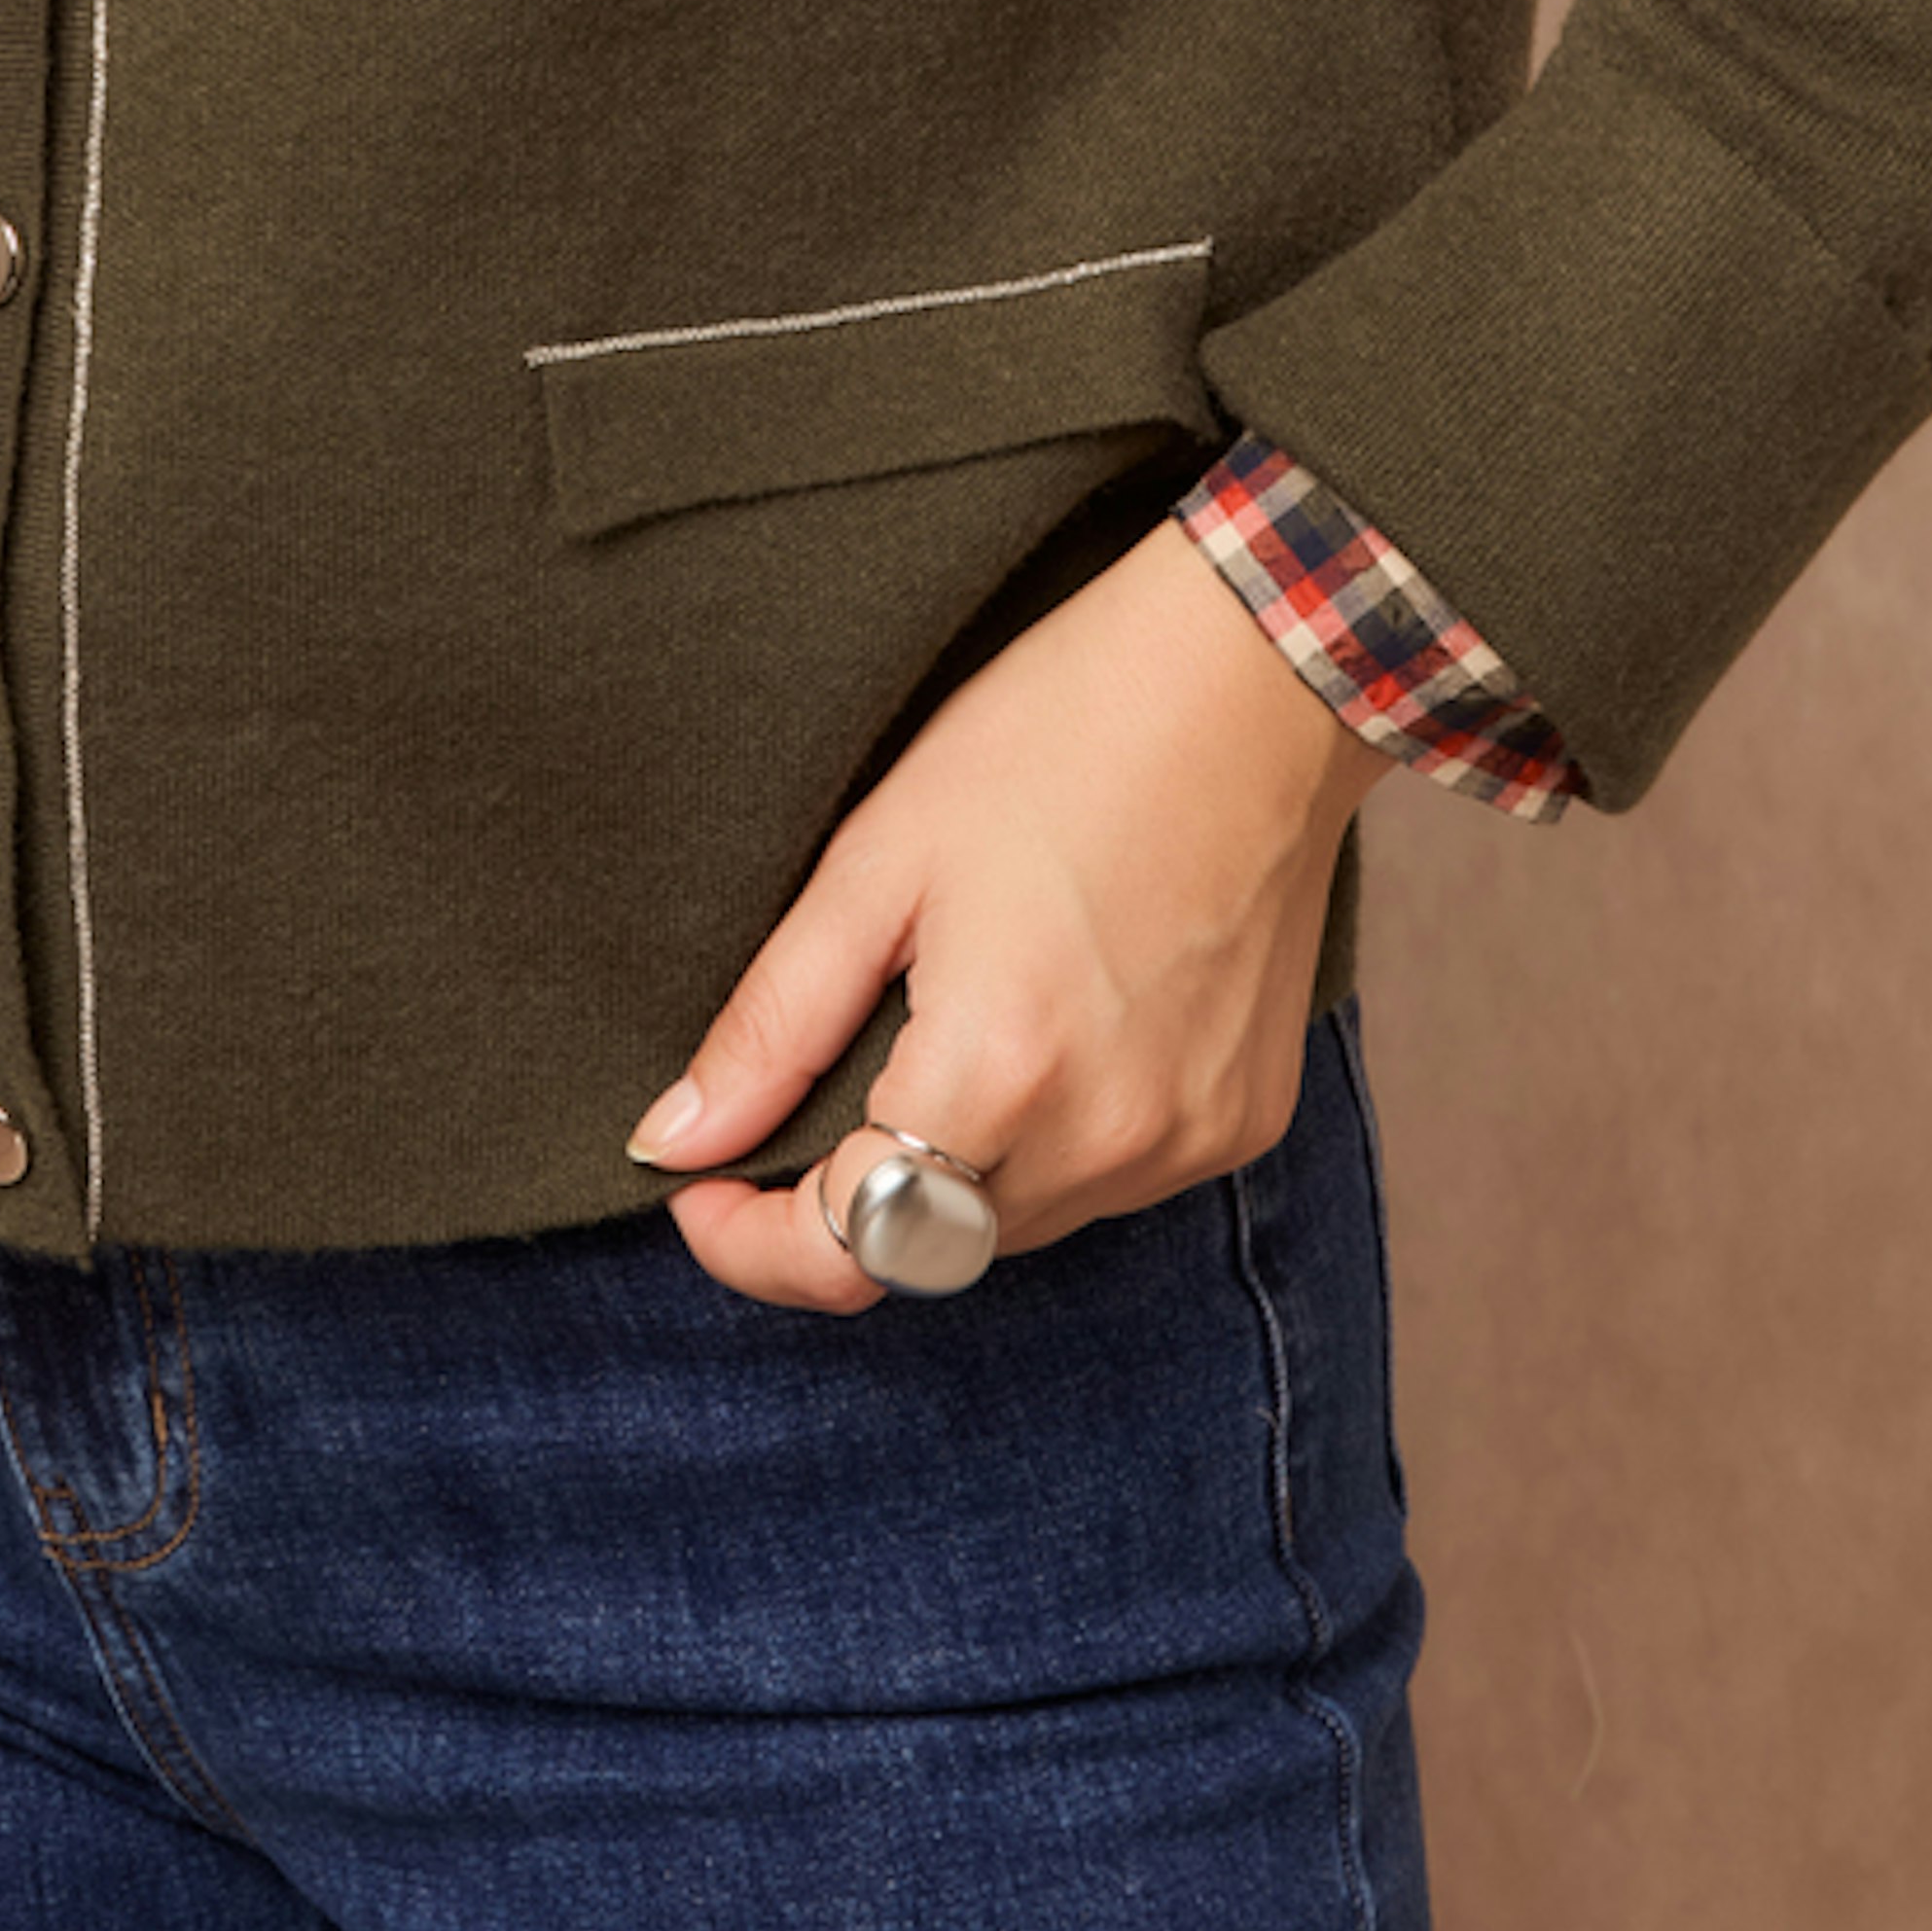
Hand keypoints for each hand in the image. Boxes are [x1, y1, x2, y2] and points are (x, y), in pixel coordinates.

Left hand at [625, 510, 1386, 1312]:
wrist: (1254, 678)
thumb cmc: (1058, 735)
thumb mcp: (880, 860)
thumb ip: (774, 1023)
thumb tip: (677, 1138)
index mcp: (998, 1074)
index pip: (848, 1251)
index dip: (752, 1243)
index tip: (700, 1186)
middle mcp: (1104, 1140)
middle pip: (932, 1245)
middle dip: (852, 1189)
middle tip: (815, 1076)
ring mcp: (1186, 1141)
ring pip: (1021, 1218)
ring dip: (959, 1163)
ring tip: (951, 1014)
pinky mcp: (1242, 1123)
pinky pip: (1110, 1178)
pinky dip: (1055, 1133)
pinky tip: (1051, 1020)